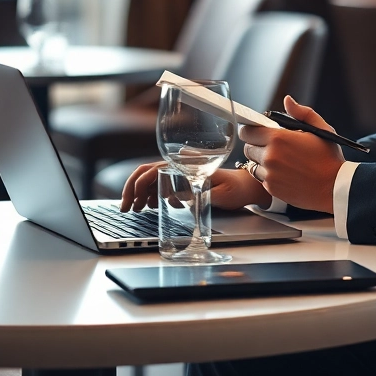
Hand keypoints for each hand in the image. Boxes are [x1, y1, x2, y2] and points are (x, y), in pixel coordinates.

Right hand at [119, 161, 270, 211]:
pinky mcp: (185, 181)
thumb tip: (176, 196)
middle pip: (147, 173)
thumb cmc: (236, 188)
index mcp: (186, 167)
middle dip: (132, 190)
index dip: (137, 186)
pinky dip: (151, 195)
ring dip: (140, 194)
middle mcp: (181, 167)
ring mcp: (182, 173)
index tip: (132, 202)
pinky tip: (151, 205)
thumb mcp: (218, 193)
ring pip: (151, 179)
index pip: (153, 171)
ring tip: (136, 208)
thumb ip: (197, 193)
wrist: (249, 186)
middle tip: (126, 208)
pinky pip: (161, 184)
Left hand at [240, 96, 344, 212]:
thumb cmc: (329, 158)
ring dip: (261, 161)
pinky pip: (260, 178)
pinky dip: (268, 175)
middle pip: (247, 148)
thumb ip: (301, 112)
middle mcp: (270, 157)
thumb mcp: (320, 129)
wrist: (335, 187)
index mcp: (279, 138)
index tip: (257, 132)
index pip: (247, 131)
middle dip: (257, 145)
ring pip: (252, 164)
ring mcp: (270, 174)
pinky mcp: (271, 188)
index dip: (251, 130)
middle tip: (272, 147)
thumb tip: (287, 101)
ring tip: (279, 161)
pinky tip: (283, 172)